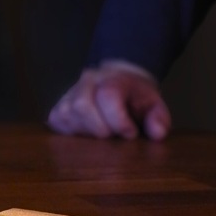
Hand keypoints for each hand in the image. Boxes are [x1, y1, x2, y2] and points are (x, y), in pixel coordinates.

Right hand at [48, 60, 171, 139]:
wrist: (119, 79)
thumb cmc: (136, 98)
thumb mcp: (155, 105)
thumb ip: (159, 118)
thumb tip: (156, 133)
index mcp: (114, 79)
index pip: (108, 95)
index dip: (119, 120)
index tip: (130, 133)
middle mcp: (88, 82)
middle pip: (81, 105)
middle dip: (99, 128)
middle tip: (113, 137)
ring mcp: (70, 93)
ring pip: (66, 114)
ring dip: (85, 132)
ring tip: (101, 135)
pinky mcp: (59, 106)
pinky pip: (56, 120)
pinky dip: (69, 132)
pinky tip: (85, 135)